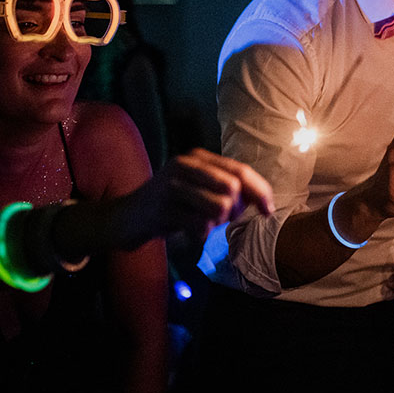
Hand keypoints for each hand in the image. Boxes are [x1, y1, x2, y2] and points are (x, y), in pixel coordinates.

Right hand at [115, 148, 273, 248]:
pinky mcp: (163, 210)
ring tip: (205, 225)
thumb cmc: (170, 204)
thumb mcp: (197, 188)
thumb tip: (262, 199)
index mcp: (197, 158)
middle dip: (237, 210)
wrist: (125, 217)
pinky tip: (193, 233)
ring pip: (220, 207)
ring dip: (219, 223)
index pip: (240, 170)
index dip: (260, 191)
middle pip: (233, 187)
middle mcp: (184, 166)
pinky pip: (201, 225)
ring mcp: (171, 186)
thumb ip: (226, 187)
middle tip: (224, 220)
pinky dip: (203, 235)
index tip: (269, 211)